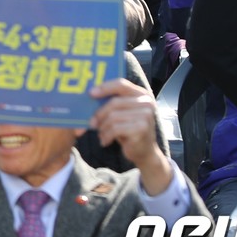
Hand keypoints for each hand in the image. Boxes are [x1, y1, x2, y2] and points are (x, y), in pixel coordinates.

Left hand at [90, 78, 170, 192]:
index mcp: (141, 94)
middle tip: (91, 123)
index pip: (121, 84)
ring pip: (113, 116)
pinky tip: (105, 141)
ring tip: (101, 134)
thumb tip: (89, 94)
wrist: (144, 152)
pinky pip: (116, 128)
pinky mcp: (142, 129)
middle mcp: (146, 102)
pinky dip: (106, 135)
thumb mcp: (122, 113)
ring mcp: (146, 115)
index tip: (90, 93)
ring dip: (102, 127)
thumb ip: (112, 101)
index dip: (104, 87)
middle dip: (99, 113)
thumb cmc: (128, 130)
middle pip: (114, 102)